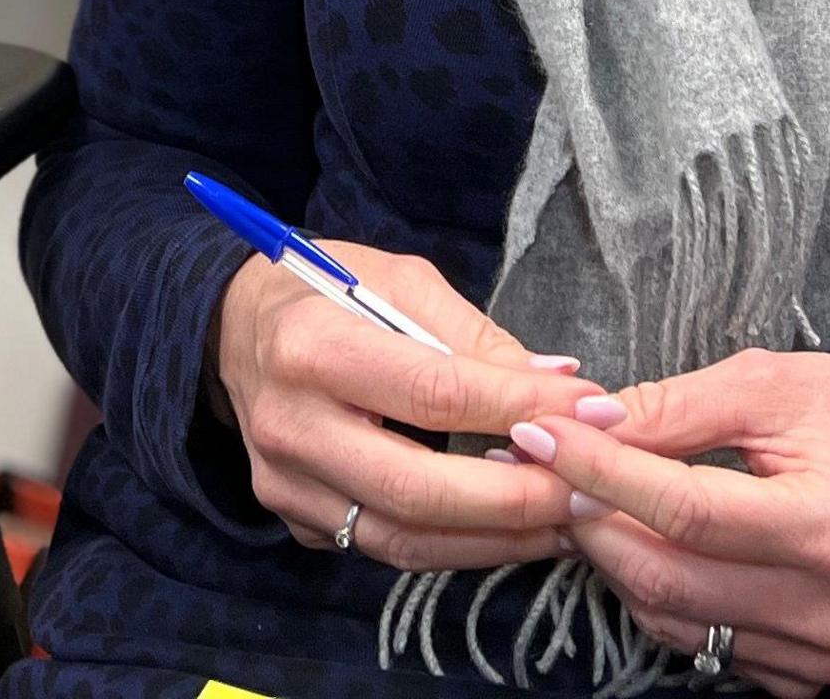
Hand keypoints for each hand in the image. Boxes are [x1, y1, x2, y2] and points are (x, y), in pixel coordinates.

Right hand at [210, 242, 607, 570]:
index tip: (598, 411)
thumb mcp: (398, 281)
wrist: (230, 326)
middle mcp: (290, 426)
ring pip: (403, 540)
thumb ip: (478, 338)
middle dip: (520, 500)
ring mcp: (284, 485)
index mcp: (313, 348)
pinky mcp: (293, 519)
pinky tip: (509, 528)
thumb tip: (566, 388)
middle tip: (595, 492)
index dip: (523, 410)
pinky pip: (385, 548)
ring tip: (569, 521)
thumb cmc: (324, 290)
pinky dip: (455, 546)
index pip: (434, 394)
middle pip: (417, 489)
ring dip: (497, 539)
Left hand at [507, 350, 829, 697]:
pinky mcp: (800, 672)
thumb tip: (585, 424)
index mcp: (827, 525)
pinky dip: (652, 592)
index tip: (538, 435)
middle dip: (588, 517)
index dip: (599, 471)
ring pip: (668, 615)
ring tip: (584, 498)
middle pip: (665, 575)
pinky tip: (639, 542)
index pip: (684, 510)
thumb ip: (675, 407)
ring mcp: (814, 649)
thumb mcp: (769, 385)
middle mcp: (825, 604)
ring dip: (610, 556)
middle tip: (543, 467)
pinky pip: (695, 641)